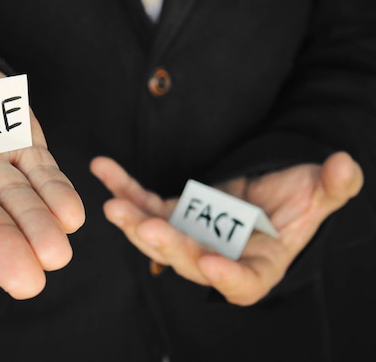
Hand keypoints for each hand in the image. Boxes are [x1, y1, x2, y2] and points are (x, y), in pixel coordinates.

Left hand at [90, 151, 362, 304]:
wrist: (265, 194)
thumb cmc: (296, 203)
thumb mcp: (319, 194)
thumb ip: (332, 186)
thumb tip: (344, 165)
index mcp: (257, 265)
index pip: (243, 283)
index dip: (227, 277)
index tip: (211, 263)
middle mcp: (216, 257)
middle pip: (189, 260)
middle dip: (167, 245)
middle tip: (147, 227)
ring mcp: (189, 236)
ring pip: (158, 235)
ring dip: (134, 221)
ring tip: (114, 205)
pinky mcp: (170, 214)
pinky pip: (143, 202)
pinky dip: (123, 187)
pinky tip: (103, 167)